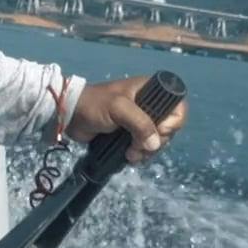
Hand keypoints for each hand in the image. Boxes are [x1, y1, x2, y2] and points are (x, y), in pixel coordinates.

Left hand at [64, 75, 188, 163]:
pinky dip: (140, 154)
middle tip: (137, 146)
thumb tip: (156, 144)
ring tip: (130, 154)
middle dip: (156, 142)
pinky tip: (129, 156)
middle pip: (169, 128)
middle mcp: (148, 104)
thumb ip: (140, 124)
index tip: (159, 131)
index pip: (177, 106)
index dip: (172, 122)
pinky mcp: (131, 134)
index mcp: (149, 90)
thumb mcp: (119, 109)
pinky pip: (145, 147)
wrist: (70, 116)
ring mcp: (140, 120)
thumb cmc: (93, 105)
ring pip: (157, 141)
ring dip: (147, 151)